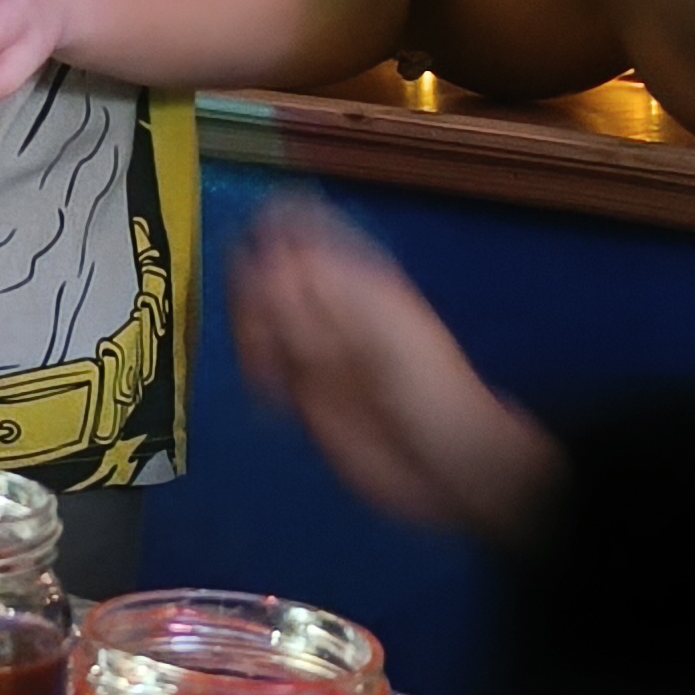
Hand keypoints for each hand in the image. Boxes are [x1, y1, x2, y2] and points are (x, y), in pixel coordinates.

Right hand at [227, 195, 564, 544]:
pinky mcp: (301, 392)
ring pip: (254, 322)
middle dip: (250, 296)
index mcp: (351, 280)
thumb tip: (261, 262)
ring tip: (267, 367)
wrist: (447, 461)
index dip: (267, 233)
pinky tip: (270, 389)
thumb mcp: (379, 331)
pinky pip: (261, 369)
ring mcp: (311, 350)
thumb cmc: (426, 385)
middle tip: (264, 331)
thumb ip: (321, 297)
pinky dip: (254, 373)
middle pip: (262, 277)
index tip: (247, 254)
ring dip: (248, 336)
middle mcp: (325, 309)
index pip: (296, 234)